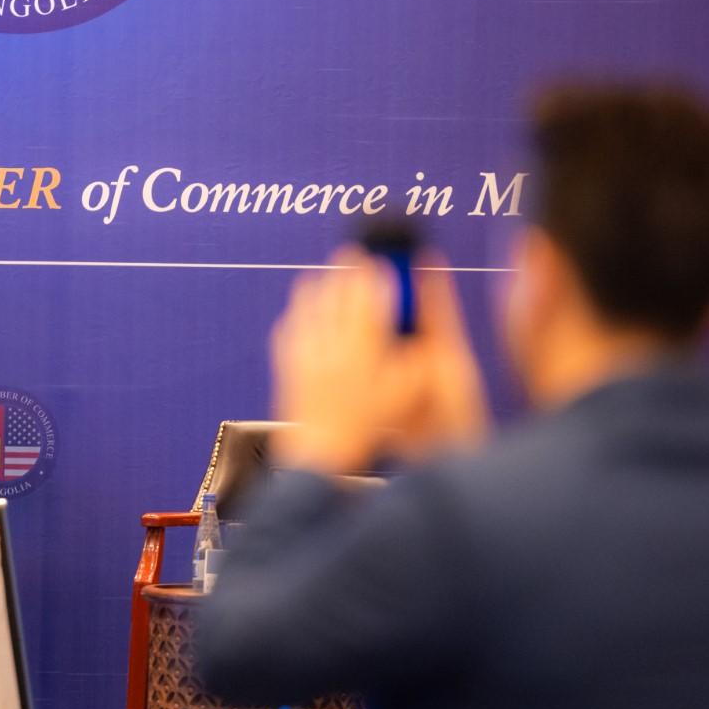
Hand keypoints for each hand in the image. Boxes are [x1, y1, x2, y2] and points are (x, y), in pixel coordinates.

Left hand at [269, 247, 489, 474]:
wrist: (321, 453)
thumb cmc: (368, 426)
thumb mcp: (405, 395)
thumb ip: (416, 362)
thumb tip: (422, 335)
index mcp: (362, 346)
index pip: (365, 293)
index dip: (370, 271)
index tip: (375, 258)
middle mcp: (331, 342)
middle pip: (334, 290)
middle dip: (344, 268)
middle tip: (351, 255)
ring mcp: (304, 350)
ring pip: (306, 302)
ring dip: (317, 284)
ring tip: (326, 276)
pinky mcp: (286, 363)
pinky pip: (288, 327)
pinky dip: (297, 315)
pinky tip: (304, 314)